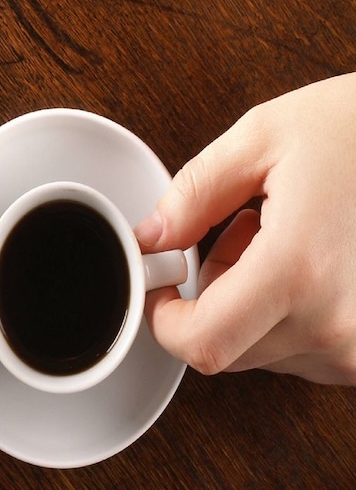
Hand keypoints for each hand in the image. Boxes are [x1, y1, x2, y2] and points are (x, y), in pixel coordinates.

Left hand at [134, 72, 355, 384]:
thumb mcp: (264, 138)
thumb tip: (152, 238)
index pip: (202, 345)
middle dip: (213, 298)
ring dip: (255, 303)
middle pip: (229, 350)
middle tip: (239, 233)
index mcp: (300, 271)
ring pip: (268, 351)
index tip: (161, 292)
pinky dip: (296, 313)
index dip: (165, 322)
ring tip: (287, 235)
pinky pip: (311, 351)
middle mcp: (341, 323)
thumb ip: (192, 195)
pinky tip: (316, 260)